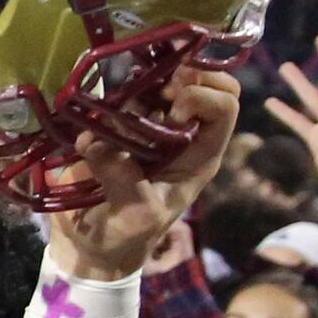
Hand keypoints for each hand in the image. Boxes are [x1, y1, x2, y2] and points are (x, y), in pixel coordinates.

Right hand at [40, 66, 240, 279]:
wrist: (93, 244)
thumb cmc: (126, 236)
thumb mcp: (136, 218)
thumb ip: (125, 182)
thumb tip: (97, 142)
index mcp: (199, 155)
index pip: (225, 108)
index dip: (203, 97)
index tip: (171, 108)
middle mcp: (180, 133)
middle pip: (207, 81)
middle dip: (184, 73)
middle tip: (156, 85)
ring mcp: (148, 125)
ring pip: (164, 78)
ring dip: (146, 76)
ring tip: (122, 92)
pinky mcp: (115, 123)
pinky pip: (124, 90)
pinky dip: (116, 84)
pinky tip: (101, 97)